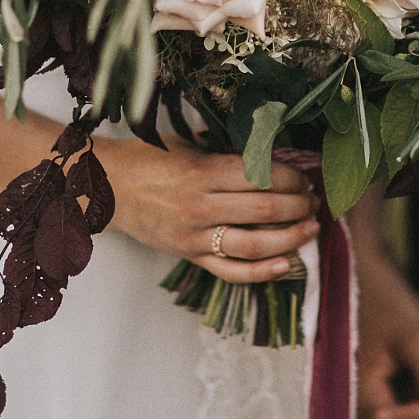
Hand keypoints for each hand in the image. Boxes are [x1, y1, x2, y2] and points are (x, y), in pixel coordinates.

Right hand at [92, 135, 319, 283]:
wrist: (104, 187)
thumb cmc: (147, 159)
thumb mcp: (186, 146)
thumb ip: (224, 154)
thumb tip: (271, 156)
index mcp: (201, 171)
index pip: (260, 175)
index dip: (291, 178)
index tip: (304, 177)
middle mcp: (199, 205)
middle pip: (264, 208)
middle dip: (298, 205)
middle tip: (314, 201)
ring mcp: (194, 236)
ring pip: (254, 244)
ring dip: (290, 237)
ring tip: (310, 229)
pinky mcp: (188, 256)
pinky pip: (230, 271)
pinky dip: (262, 272)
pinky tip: (287, 264)